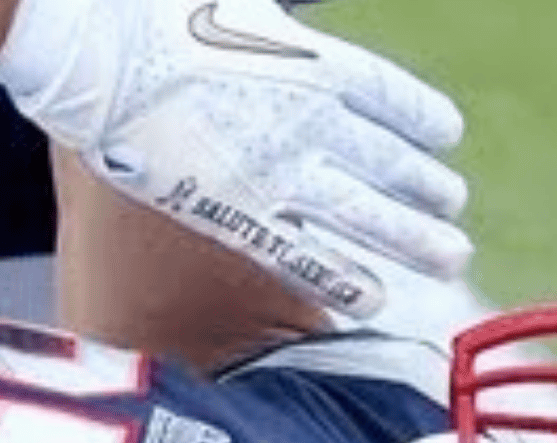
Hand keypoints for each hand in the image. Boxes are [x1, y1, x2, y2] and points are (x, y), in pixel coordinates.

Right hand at [0, 0, 469, 317]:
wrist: (104, 51)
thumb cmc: (159, 15)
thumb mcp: (244, 4)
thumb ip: (277, 27)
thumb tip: (277, 20)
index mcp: (319, 62)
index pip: (396, 100)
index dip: (425, 122)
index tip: (445, 137)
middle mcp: (314, 121)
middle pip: (393, 163)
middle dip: (429, 190)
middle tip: (452, 209)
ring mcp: (280, 173)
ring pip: (369, 218)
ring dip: (415, 241)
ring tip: (450, 259)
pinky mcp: (239, 215)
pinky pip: (308, 259)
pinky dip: (346, 282)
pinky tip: (375, 299)